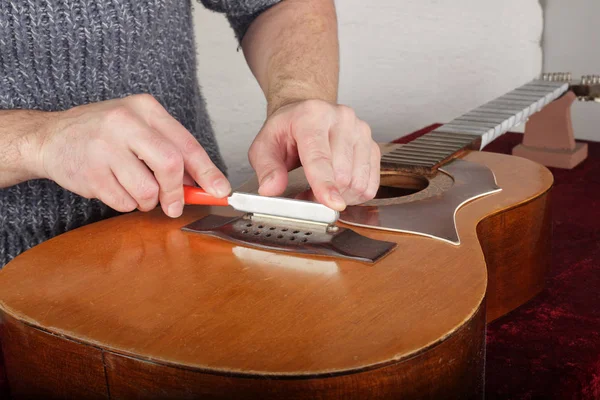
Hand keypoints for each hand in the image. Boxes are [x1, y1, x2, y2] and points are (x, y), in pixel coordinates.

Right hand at [29, 94, 230, 216]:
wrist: (49, 137)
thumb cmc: (102, 134)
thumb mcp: (139, 128)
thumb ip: (171, 151)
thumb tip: (205, 184)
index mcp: (145, 108)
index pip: (187, 144)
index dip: (208, 172)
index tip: (220, 190)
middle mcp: (125, 122)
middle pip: (171, 166)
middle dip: (177, 192)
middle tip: (174, 205)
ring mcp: (105, 147)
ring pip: (148, 191)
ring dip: (147, 201)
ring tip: (134, 188)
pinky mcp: (90, 172)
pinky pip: (124, 203)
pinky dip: (126, 203)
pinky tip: (113, 186)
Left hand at [248, 99, 379, 210]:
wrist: (307, 114)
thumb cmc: (288, 130)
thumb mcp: (264, 145)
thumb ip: (266, 168)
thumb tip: (271, 188)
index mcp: (312, 116)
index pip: (321, 156)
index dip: (325, 184)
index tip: (332, 203)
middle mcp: (342, 119)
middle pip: (342, 174)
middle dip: (323, 194)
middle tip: (306, 190)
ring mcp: (361, 131)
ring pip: (358, 182)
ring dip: (340, 195)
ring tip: (322, 185)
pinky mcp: (373, 145)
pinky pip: (370, 185)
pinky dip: (354, 194)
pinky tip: (339, 185)